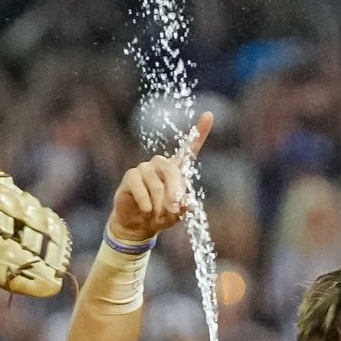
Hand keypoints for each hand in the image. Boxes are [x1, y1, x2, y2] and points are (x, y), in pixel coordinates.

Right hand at [108, 111, 212, 242]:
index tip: (209, 115)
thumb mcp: (176, 214)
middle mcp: (160, 165)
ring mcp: (144, 169)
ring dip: (159, 203)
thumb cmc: (160, 216)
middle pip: (172, 170)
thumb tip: (190, 203)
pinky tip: (147, 210)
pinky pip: (140, 186)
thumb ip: (184, 207)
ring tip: (157, 215)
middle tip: (174, 210)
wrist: (137, 226)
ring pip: (156, 184)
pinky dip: (146, 201)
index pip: (189, 148)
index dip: (199, 132)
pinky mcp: (131, 176)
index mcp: (176, 170)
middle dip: (174, 192)